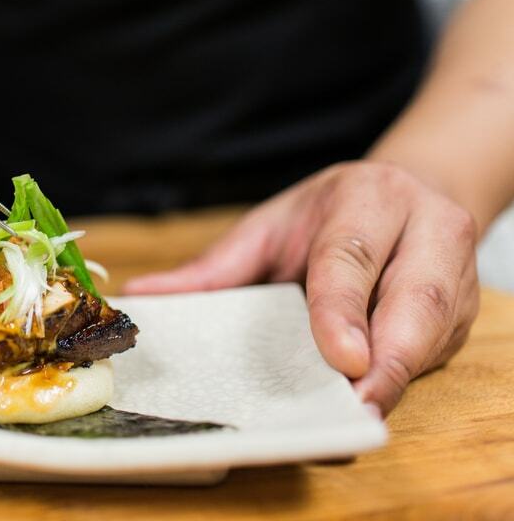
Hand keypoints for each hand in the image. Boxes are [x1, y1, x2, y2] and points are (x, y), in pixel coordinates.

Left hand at [124, 161, 479, 414]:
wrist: (410, 191)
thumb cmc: (332, 212)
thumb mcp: (269, 225)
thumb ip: (216, 266)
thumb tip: (144, 295)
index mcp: (369, 198)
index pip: (352, 256)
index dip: (344, 309)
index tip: (342, 357)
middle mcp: (425, 230)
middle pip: (414, 299)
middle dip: (388, 359)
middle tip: (356, 404)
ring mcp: (453, 273)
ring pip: (436, 331)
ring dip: (400, 377)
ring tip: (361, 416)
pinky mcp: (462, 313)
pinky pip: (438, 351)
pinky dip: (406, 380)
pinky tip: (372, 404)